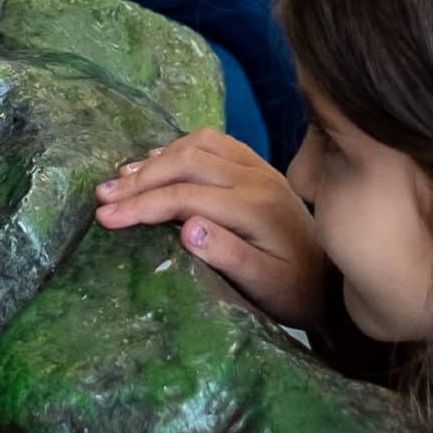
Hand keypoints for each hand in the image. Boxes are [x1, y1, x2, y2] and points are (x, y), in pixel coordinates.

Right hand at [95, 127, 330, 325]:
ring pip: (198, 144)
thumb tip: (187, 228)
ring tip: (121, 178)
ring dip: (157, 159)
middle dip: (140, 179)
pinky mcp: (258, 165)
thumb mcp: (265, 286)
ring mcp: (259, 166)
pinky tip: (156, 162)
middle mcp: (257, 177)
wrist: (330, 280)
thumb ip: (230, 256)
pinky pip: (214, 141)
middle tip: (102, 197)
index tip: (105, 218)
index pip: (186, 196)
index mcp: (256, 207)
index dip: (142, 205)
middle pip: (187, 162)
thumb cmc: (293, 290)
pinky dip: (179, 148)